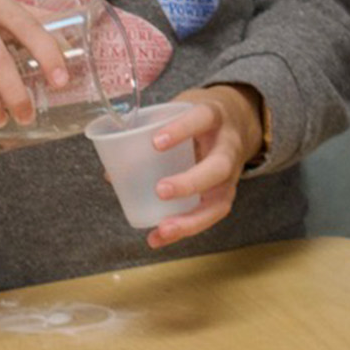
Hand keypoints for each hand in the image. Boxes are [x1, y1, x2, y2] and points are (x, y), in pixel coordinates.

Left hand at [140, 83, 266, 249]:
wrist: (238, 122)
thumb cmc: (197, 118)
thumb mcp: (179, 111)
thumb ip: (148, 134)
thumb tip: (112, 172)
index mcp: (215, 116)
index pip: (202, 118)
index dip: (181, 129)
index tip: (156, 142)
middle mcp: (229, 147)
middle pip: (218, 167)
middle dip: (190, 182)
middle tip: (161, 191)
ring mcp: (232, 174)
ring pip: (219, 201)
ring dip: (190, 219)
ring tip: (162, 229)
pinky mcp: (226, 195)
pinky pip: (209, 216)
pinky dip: (184, 229)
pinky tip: (159, 237)